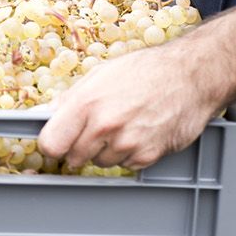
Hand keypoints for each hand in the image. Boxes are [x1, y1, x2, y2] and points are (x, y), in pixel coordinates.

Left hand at [37, 41, 221, 170]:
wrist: (190, 75)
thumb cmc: (146, 70)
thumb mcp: (102, 74)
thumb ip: (71, 98)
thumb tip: (45, 115)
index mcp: (87, 103)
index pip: (51, 144)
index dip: (54, 142)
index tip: (59, 139)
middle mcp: (104, 126)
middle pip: (74, 158)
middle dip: (81, 146)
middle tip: (98, 128)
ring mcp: (126, 143)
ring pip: (101, 163)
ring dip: (107, 150)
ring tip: (125, 124)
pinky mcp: (147, 156)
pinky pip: (126, 165)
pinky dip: (130, 153)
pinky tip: (140, 131)